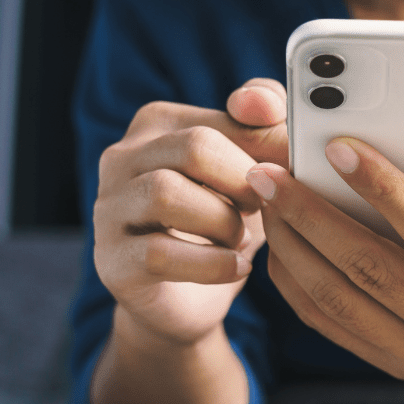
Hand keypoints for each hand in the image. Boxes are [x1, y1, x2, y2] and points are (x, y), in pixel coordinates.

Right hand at [92, 80, 286, 347]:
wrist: (186, 300)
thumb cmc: (222, 222)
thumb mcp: (251, 172)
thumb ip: (265, 127)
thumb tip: (264, 103)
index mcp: (159, 123)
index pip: (226, 116)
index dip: (272, 145)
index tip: (295, 169)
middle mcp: (122, 158)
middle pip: (195, 146)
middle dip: (244, 181)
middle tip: (262, 206)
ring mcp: (108, 209)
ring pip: (166, 193)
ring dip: (223, 221)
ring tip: (241, 238)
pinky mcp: (111, 260)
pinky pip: (158, 253)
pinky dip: (212, 263)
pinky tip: (236, 267)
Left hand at [247, 126, 403, 403]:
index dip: (385, 191)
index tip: (340, 148)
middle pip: (370, 269)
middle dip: (312, 216)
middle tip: (271, 172)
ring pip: (339, 301)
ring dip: (294, 248)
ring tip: (266, 201)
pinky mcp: (395, 366)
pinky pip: (332, 327)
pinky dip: (297, 286)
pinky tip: (280, 244)